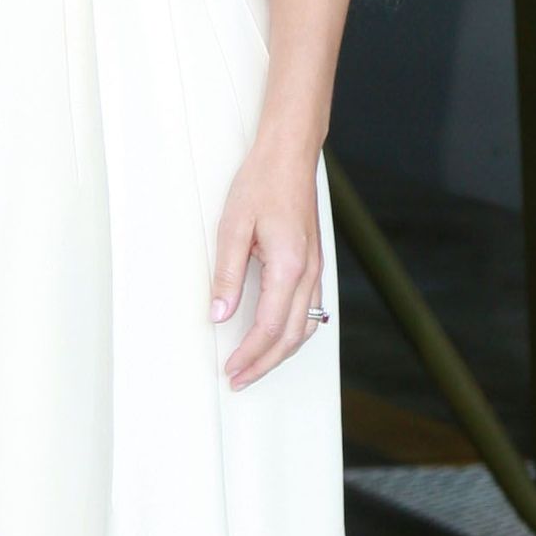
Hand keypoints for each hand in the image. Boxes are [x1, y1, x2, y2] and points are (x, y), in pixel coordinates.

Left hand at [212, 140, 325, 388]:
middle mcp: (309, 272)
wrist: (289, 156)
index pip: (270, 326)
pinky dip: (295, 333)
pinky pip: (311, 310)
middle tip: (238, 379)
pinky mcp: (314, 262)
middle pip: (292, 336)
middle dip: (264, 363)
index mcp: (289, 265)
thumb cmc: (260, 184)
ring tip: (255, 367)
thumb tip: (219, 314)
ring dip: (281, 353)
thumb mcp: (232, 227)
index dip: (250, 354)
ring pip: (307, 327)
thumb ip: (227, 276)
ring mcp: (316, 268)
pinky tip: (278, 339)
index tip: (230, 369)